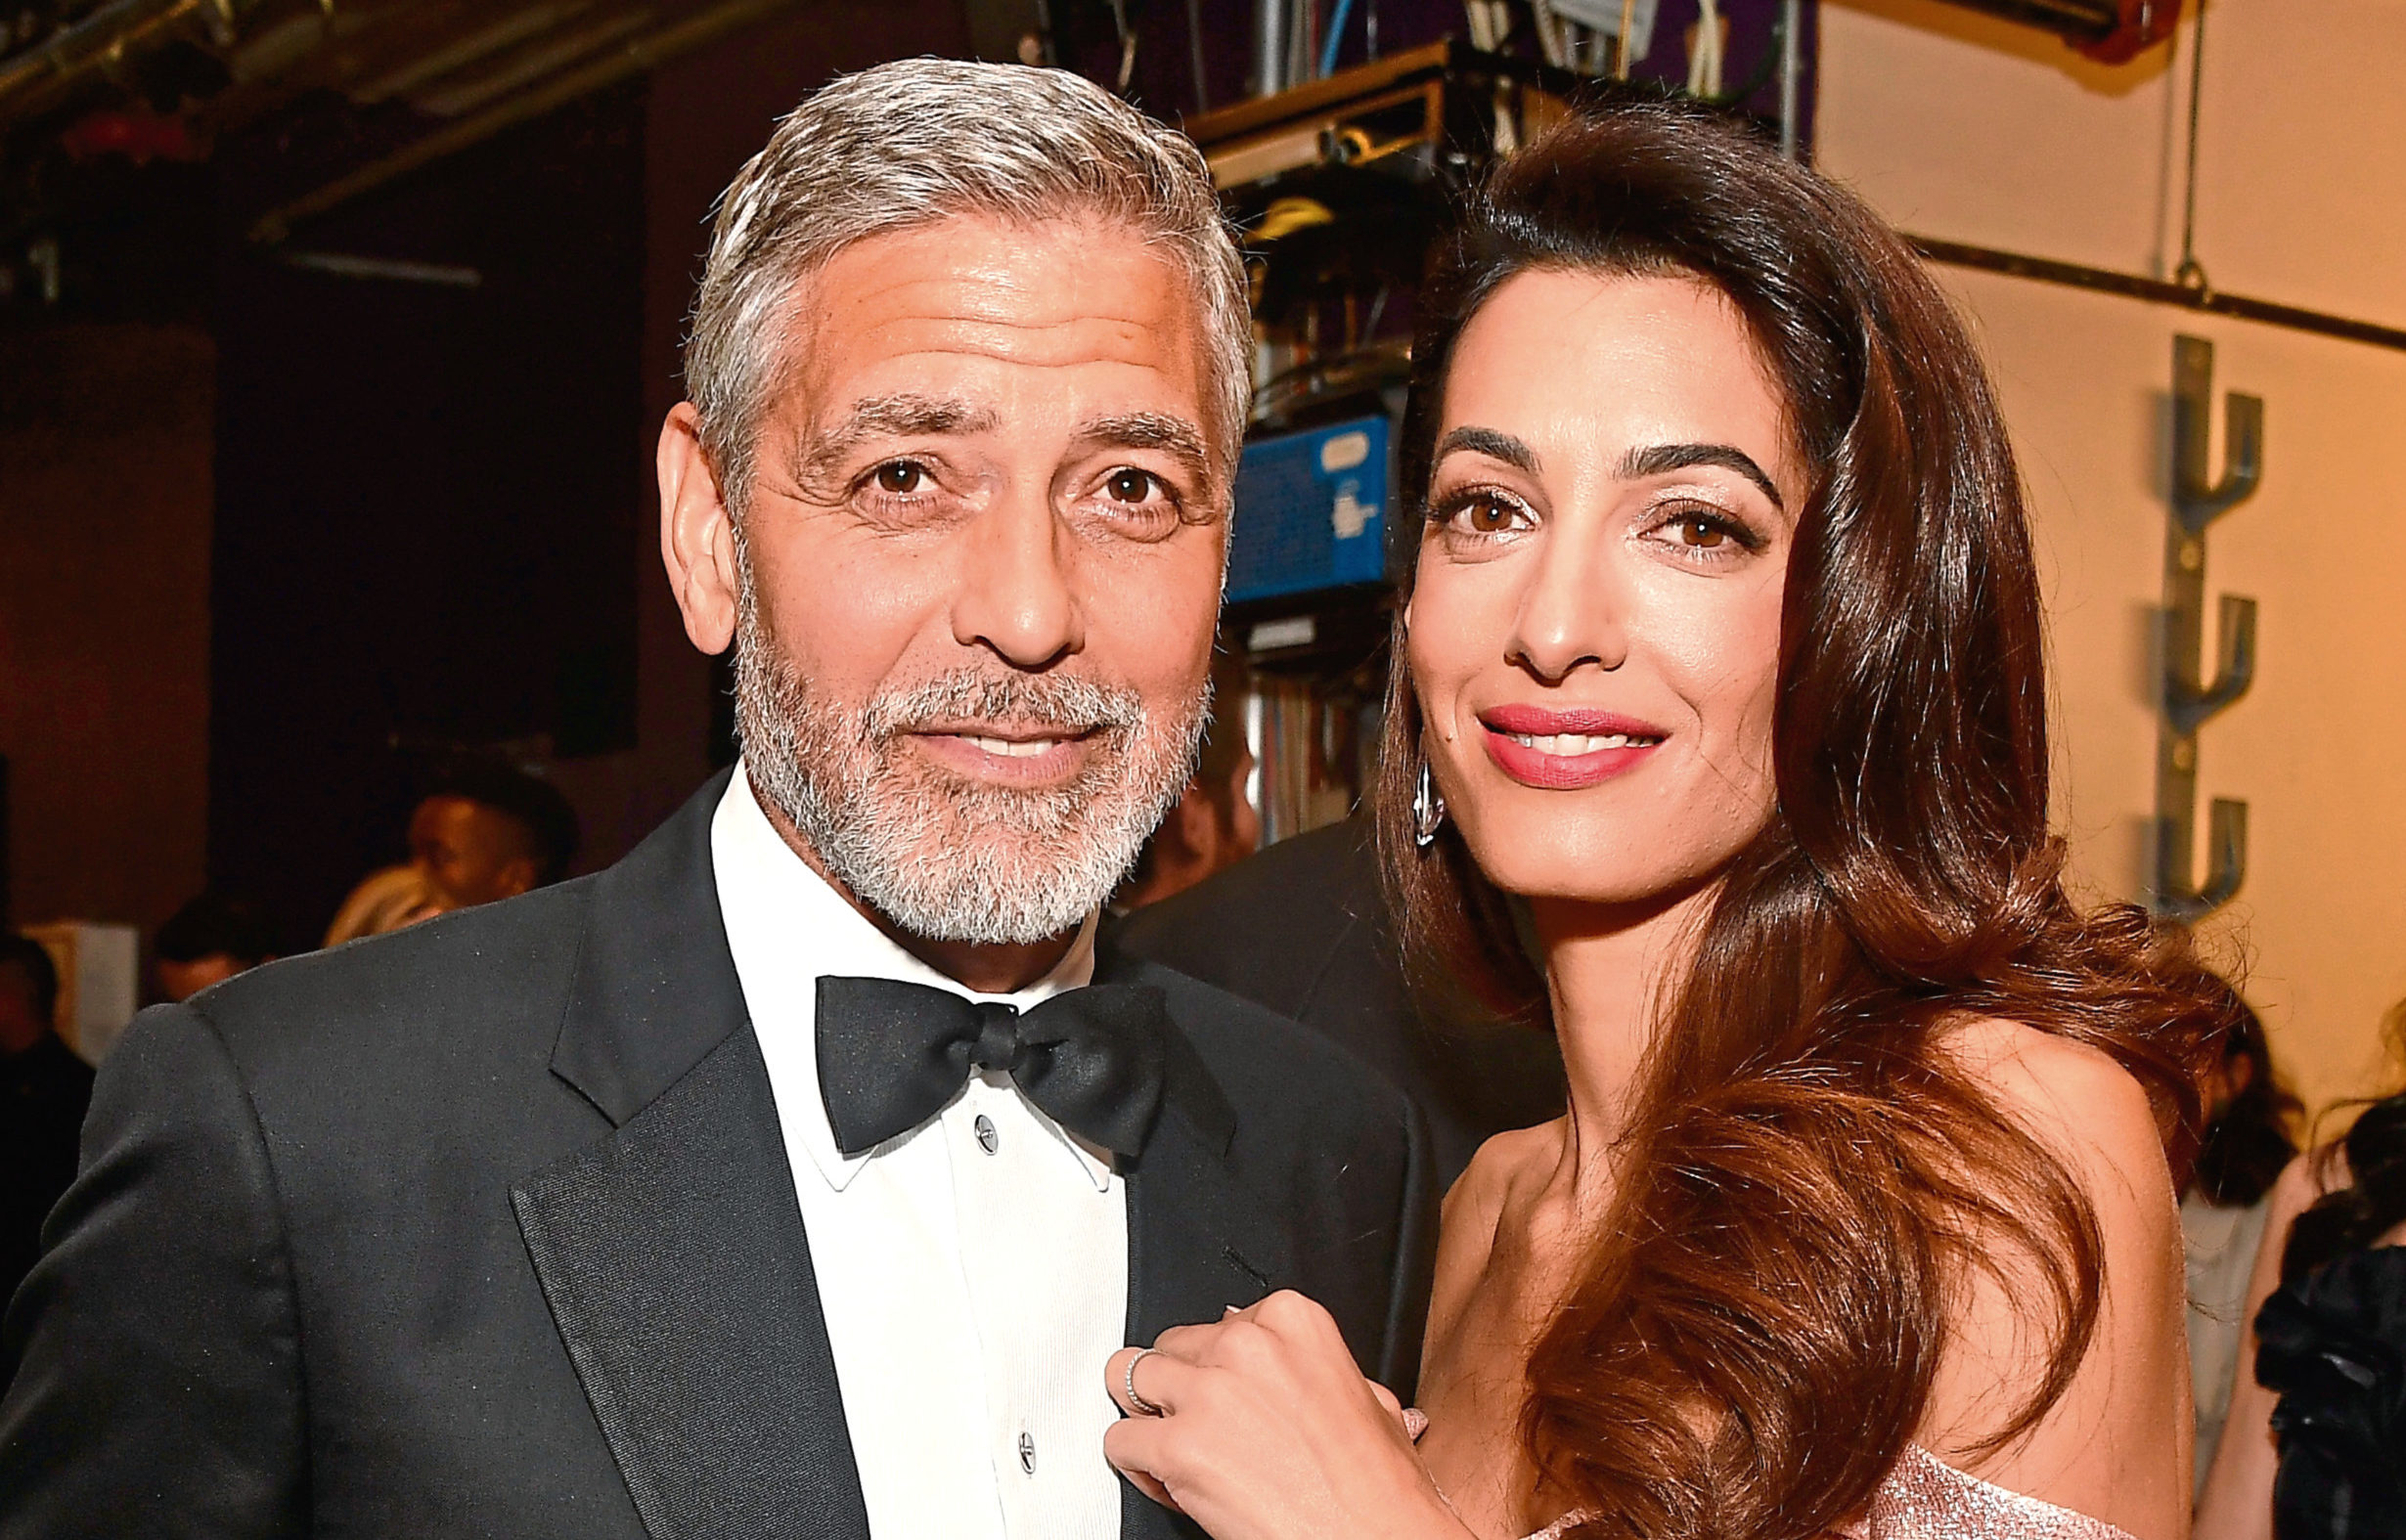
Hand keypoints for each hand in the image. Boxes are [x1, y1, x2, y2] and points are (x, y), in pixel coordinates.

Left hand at [1103, 1291, 1472, 1539]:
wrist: (1378, 1539)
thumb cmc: (1379, 1488)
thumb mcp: (1368, 1401)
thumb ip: (1320, 1372)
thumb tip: (1298, 1370)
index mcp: (1292, 1321)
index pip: (1218, 1322)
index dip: (1217, 1366)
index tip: (1227, 1393)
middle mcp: (1246, 1344)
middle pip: (1170, 1348)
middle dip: (1179, 1389)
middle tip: (1200, 1429)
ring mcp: (1208, 1393)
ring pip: (1128, 1377)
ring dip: (1145, 1415)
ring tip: (1168, 1446)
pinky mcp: (1179, 1446)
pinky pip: (1120, 1440)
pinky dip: (1134, 1464)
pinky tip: (1166, 1480)